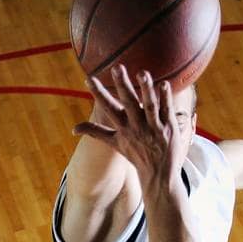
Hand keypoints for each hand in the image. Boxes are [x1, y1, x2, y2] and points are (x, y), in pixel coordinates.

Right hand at [73, 66, 190, 184]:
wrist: (158, 174)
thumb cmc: (136, 154)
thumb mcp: (115, 143)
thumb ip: (96, 132)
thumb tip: (73, 130)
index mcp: (123, 128)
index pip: (108, 108)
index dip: (99, 94)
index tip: (89, 78)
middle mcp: (137, 126)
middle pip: (129, 103)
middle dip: (122, 85)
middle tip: (117, 67)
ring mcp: (154, 126)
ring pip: (149, 105)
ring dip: (146, 89)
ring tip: (142, 73)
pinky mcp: (169, 126)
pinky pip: (167, 110)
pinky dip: (166, 97)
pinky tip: (164, 83)